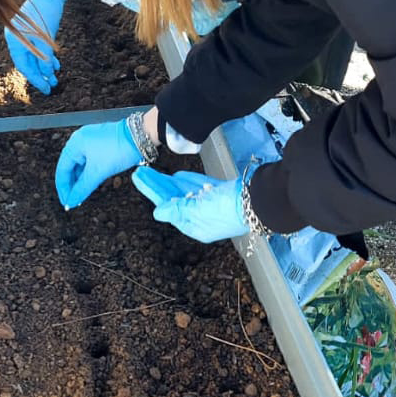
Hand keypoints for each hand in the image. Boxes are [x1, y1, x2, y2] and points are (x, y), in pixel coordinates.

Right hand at [5, 0, 69, 93]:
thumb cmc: (45, 13)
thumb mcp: (46, 39)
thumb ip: (44, 58)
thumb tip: (46, 74)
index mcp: (15, 40)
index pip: (23, 65)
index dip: (35, 79)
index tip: (46, 88)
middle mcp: (18, 39)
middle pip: (29, 63)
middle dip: (41, 75)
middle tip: (52, 87)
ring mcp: (26, 35)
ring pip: (35, 57)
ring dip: (45, 68)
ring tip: (56, 78)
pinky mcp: (35, 32)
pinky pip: (39, 49)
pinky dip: (47, 57)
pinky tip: (56, 64)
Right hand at [54, 119, 142, 209]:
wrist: (141, 137)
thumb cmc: (120, 147)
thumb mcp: (98, 172)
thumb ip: (82, 188)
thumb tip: (72, 200)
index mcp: (75, 144)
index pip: (62, 170)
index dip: (64, 188)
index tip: (66, 201)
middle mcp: (80, 140)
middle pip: (70, 167)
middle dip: (71, 185)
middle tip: (74, 199)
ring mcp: (91, 141)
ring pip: (80, 165)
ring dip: (80, 180)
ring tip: (82, 193)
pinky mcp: (101, 143)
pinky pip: (89, 161)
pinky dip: (89, 173)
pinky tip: (91, 182)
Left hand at [131, 166, 248, 243]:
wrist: (256, 201)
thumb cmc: (227, 209)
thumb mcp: (198, 210)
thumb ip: (177, 209)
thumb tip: (157, 212)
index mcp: (193, 225)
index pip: (166, 206)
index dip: (151, 191)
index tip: (138, 177)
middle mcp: (200, 217)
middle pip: (172, 198)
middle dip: (156, 185)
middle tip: (140, 171)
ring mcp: (211, 205)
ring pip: (183, 191)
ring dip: (167, 181)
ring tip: (151, 171)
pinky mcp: (220, 193)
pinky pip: (198, 187)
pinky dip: (187, 181)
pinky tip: (176, 175)